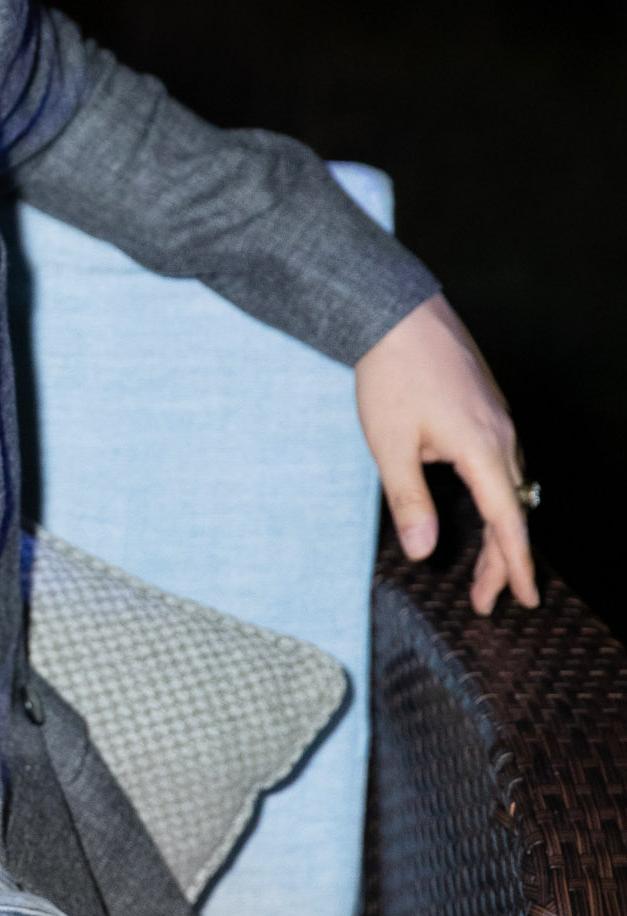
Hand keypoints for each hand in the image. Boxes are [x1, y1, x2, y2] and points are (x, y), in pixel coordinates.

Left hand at [355, 294, 537, 615]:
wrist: (399, 314)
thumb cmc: (392, 374)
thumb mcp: (390, 445)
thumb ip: (409, 500)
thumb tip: (422, 551)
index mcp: (483, 449)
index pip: (508, 522)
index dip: (517, 566)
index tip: (524, 599)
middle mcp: (502, 436)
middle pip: (515, 512)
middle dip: (505, 561)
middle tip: (488, 601)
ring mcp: (499, 421)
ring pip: (513, 489)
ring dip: (503, 531)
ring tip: (487, 568)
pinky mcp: (490, 411)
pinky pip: (507, 466)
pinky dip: (500, 499)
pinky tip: (484, 508)